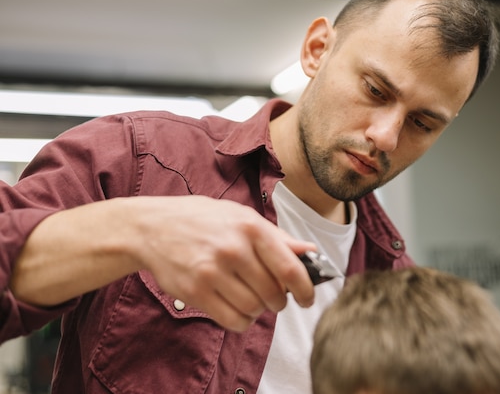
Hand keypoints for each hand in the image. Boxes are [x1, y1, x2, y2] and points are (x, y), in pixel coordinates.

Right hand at [130, 195, 316, 331]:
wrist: (152, 227)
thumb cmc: (202, 219)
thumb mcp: (241, 216)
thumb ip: (278, 237)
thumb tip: (311, 251)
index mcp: (250, 227)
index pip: (290, 268)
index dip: (305, 289)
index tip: (308, 299)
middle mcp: (233, 249)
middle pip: (273, 293)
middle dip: (279, 301)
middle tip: (274, 297)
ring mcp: (212, 272)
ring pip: (254, 309)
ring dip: (259, 310)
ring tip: (251, 298)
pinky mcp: (195, 293)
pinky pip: (233, 321)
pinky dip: (242, 321)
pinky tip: (238, 308)